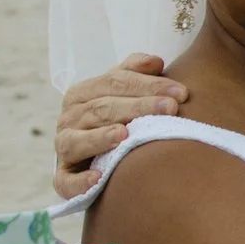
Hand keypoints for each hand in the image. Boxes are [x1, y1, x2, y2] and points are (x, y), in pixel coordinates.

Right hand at [53, 55, 188, 198]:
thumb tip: (157, 61)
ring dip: (100, 138)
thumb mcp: (122, 92)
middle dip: (138, 107)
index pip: (115, 82)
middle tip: (171, 109)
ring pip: (78, 140)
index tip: (181, 92)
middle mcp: (69, 118)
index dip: (148, 85)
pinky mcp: (63, 178)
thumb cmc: (114, 118)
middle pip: (102, 108)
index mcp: (82, 93)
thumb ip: (135, 73)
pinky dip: (80, 181)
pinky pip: (67, 181)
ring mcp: (64, 148)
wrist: (92, 157)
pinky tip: (99, 178)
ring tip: (124, 135)